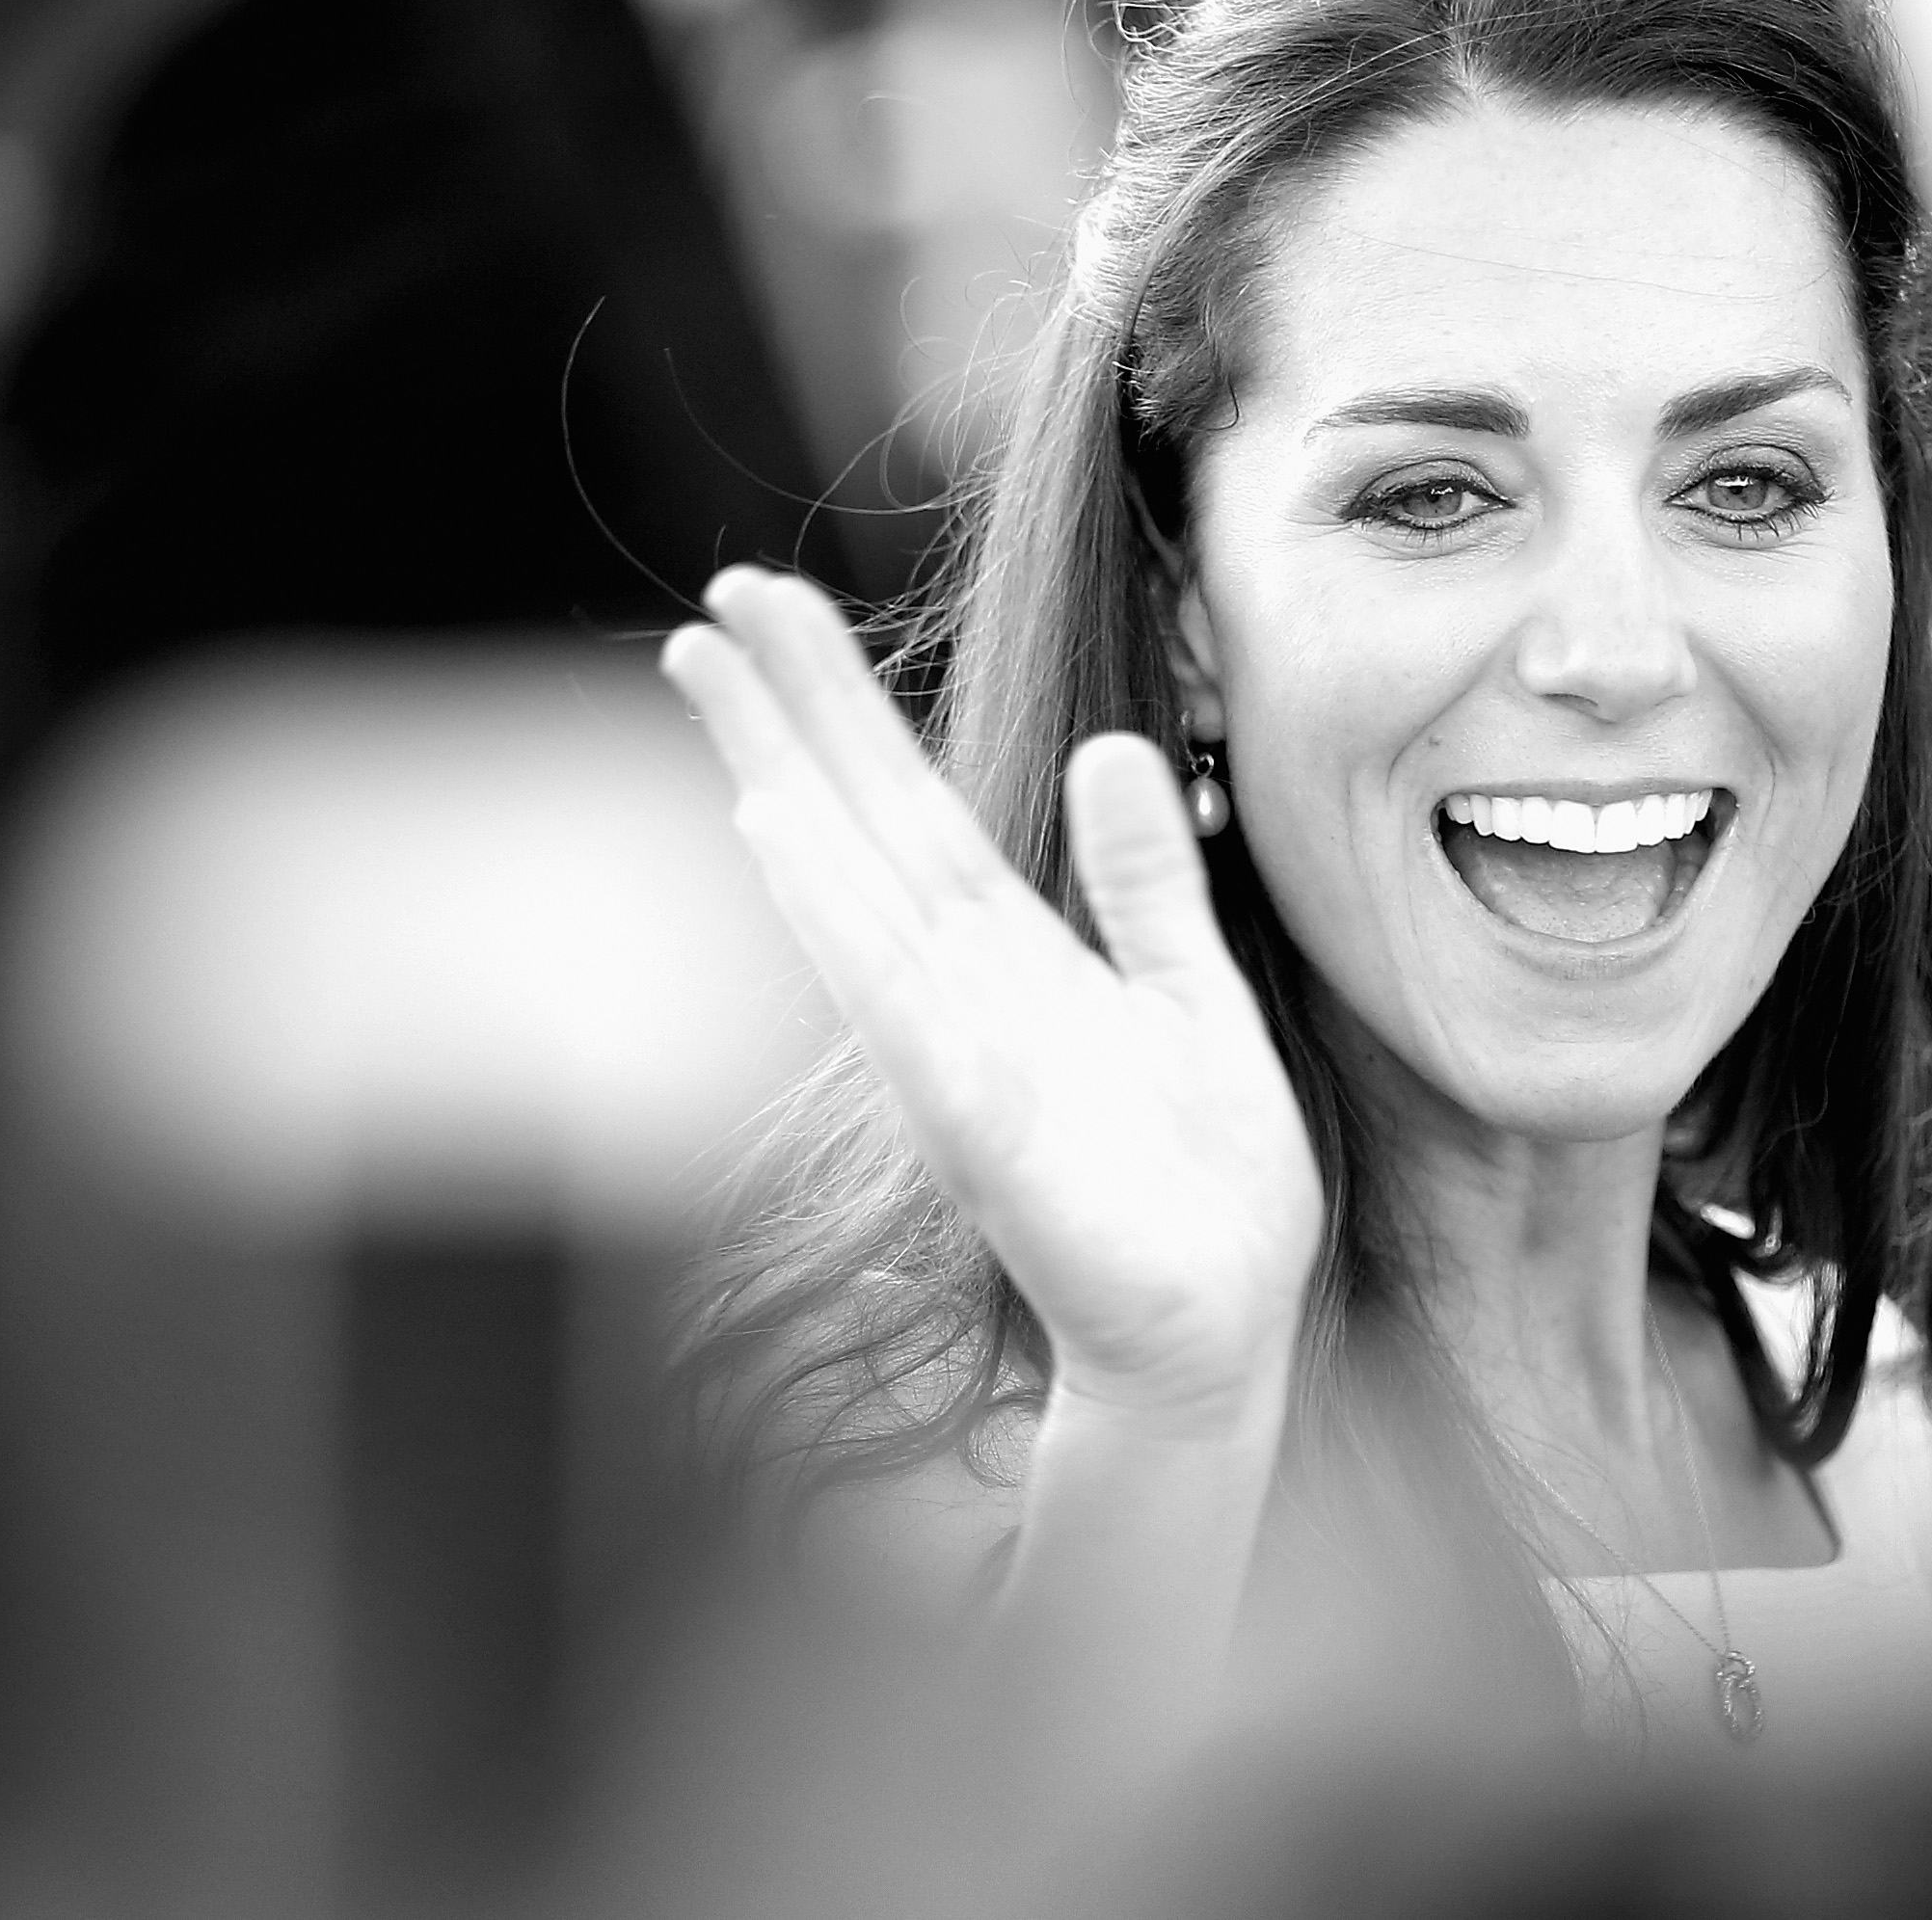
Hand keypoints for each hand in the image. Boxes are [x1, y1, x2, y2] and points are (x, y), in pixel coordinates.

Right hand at [662, 568, 1321, 1421]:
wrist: (1223, 1332)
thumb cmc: (1199, 1184)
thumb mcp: (1190, 994)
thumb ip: (1146, 881)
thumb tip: (1112, 748)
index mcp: (1011, 956)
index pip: (907, 803)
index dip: (843, 701)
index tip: (774, 600)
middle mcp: (962, 993)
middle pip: (859, 826)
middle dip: (787, 714)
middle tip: (708, 604)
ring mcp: (960, 1057)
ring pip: (854, 900)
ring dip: (784, 795)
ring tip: (717, 695)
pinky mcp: (986, 1129)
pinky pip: (903, 1009)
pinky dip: (841, 927)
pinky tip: (783, 848)